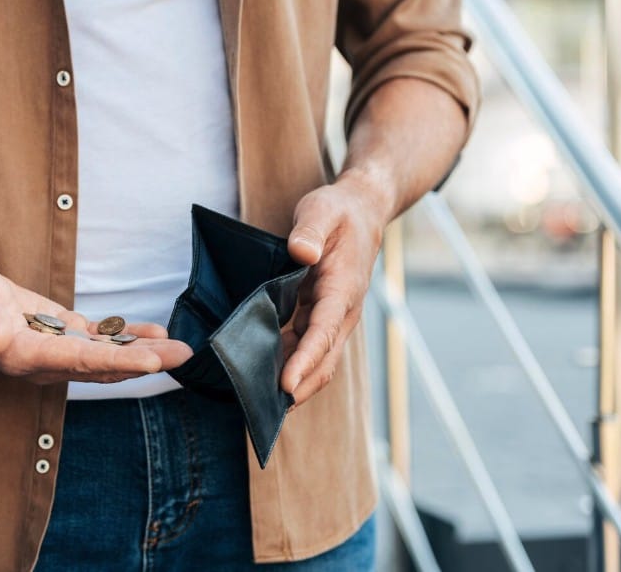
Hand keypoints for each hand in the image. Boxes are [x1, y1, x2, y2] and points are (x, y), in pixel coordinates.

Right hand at [0, 257, 192, 384]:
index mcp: (25, 355)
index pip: (81, 361)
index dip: (119, 361)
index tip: (153, 361)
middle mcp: (45, 361)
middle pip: (103, 365)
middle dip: (145, 361)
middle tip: (184, 356)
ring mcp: (56, 350)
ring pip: (107, 356)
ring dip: (144, 352)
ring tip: (180, 349)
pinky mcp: (62, 335)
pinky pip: (101, 341)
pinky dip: (128, 338)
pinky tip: (154, 333)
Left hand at [281, 175, 387, 406]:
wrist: (362, 212)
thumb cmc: (339, 212)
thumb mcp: (322, 210)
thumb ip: (311, 231)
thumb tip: (301, 252)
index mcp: (343, 288)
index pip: (325, 332)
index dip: (306, 361)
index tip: (287, 385)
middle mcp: (342, 311)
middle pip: (324, 359)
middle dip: (299, 386)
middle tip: (265, 410)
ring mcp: (333, 317)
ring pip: (316, 360)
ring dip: (293, 382)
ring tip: (258, 401)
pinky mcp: (321, 316)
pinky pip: (306, 348)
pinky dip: (287, 364)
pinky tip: (261, 374)